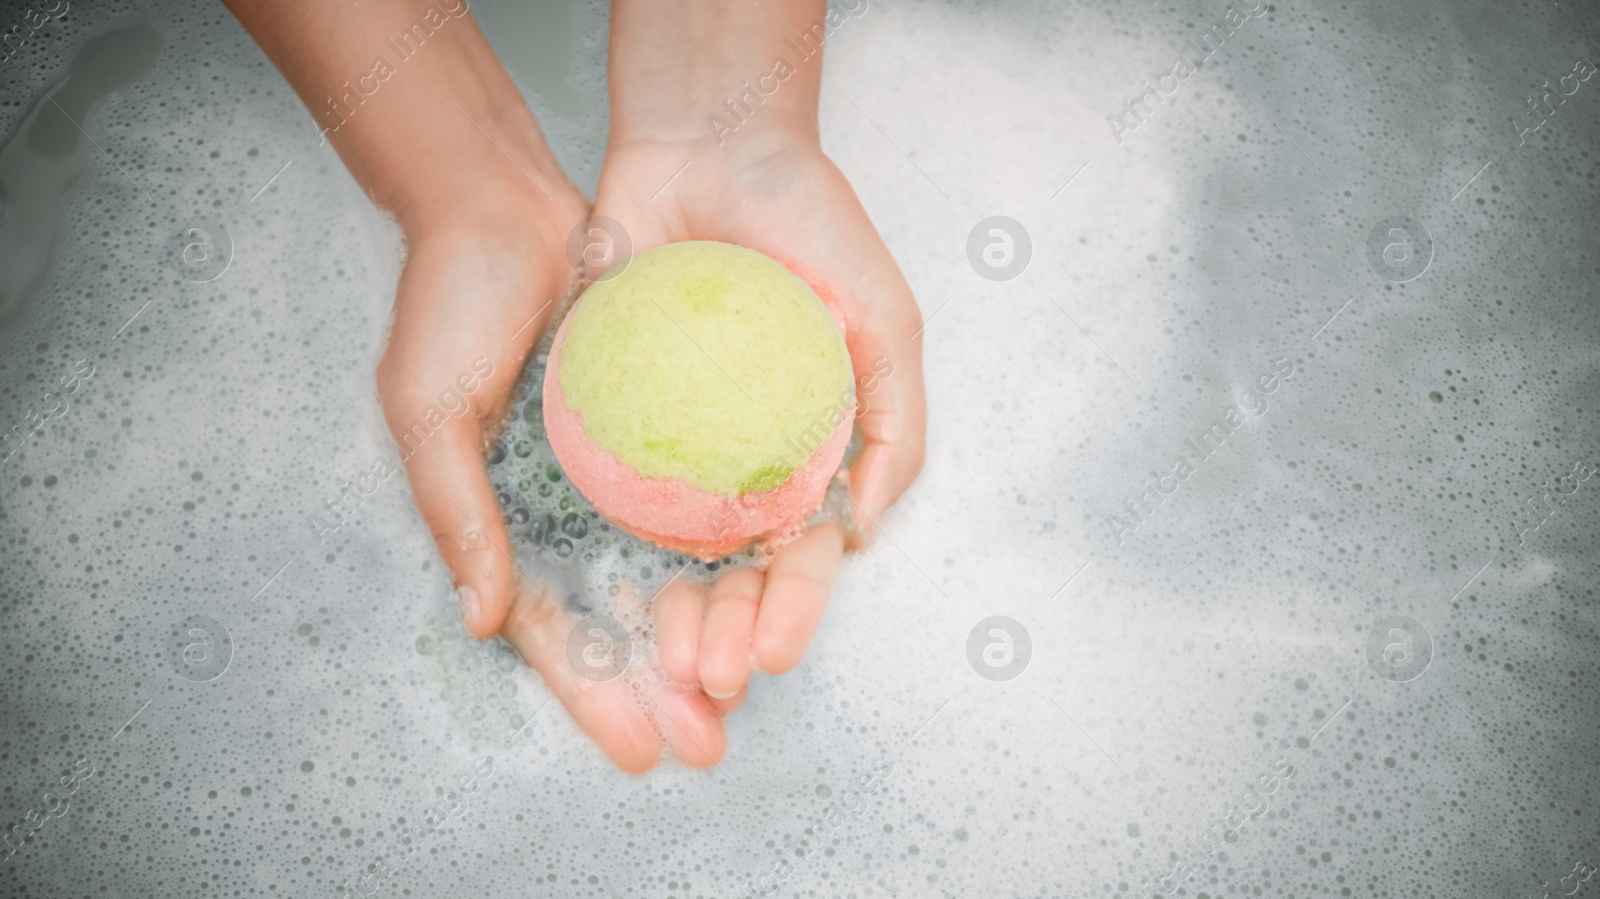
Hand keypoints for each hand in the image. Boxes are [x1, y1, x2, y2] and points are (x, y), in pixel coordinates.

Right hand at [378, 177, 733, 771]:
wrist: (501, 198)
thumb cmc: (448, 301)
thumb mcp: (429, 408)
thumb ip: (455, 512)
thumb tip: (481, 620)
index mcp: (497, 519)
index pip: (549, 632)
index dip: (592, 695)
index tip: (641, 751)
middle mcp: (558, 506)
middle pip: (619, 619)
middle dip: (663, 684)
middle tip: (713, 741)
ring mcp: (609, 469)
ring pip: (666, 571)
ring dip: (705, 629)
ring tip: (752, 682)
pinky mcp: (656, 424)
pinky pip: (696, 497)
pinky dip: (727, 544)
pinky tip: (767, 584)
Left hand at [590, 135, 927, 700]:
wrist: (710, 142)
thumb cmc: (811, 228)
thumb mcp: (886, 324)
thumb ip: (893, 427)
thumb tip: (862, 530)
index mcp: (805, 447)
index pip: (803, 554)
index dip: (792, 610)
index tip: (769, 654)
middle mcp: (736, 456)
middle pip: (730, 570)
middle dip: (723, 633)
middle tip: (704, 678)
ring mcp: (670, 438)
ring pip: (664, 549)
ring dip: (665, 613)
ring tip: (657, 658)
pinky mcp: (608, 407)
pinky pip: (602, 485)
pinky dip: (600, 544)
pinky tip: (593, 591)